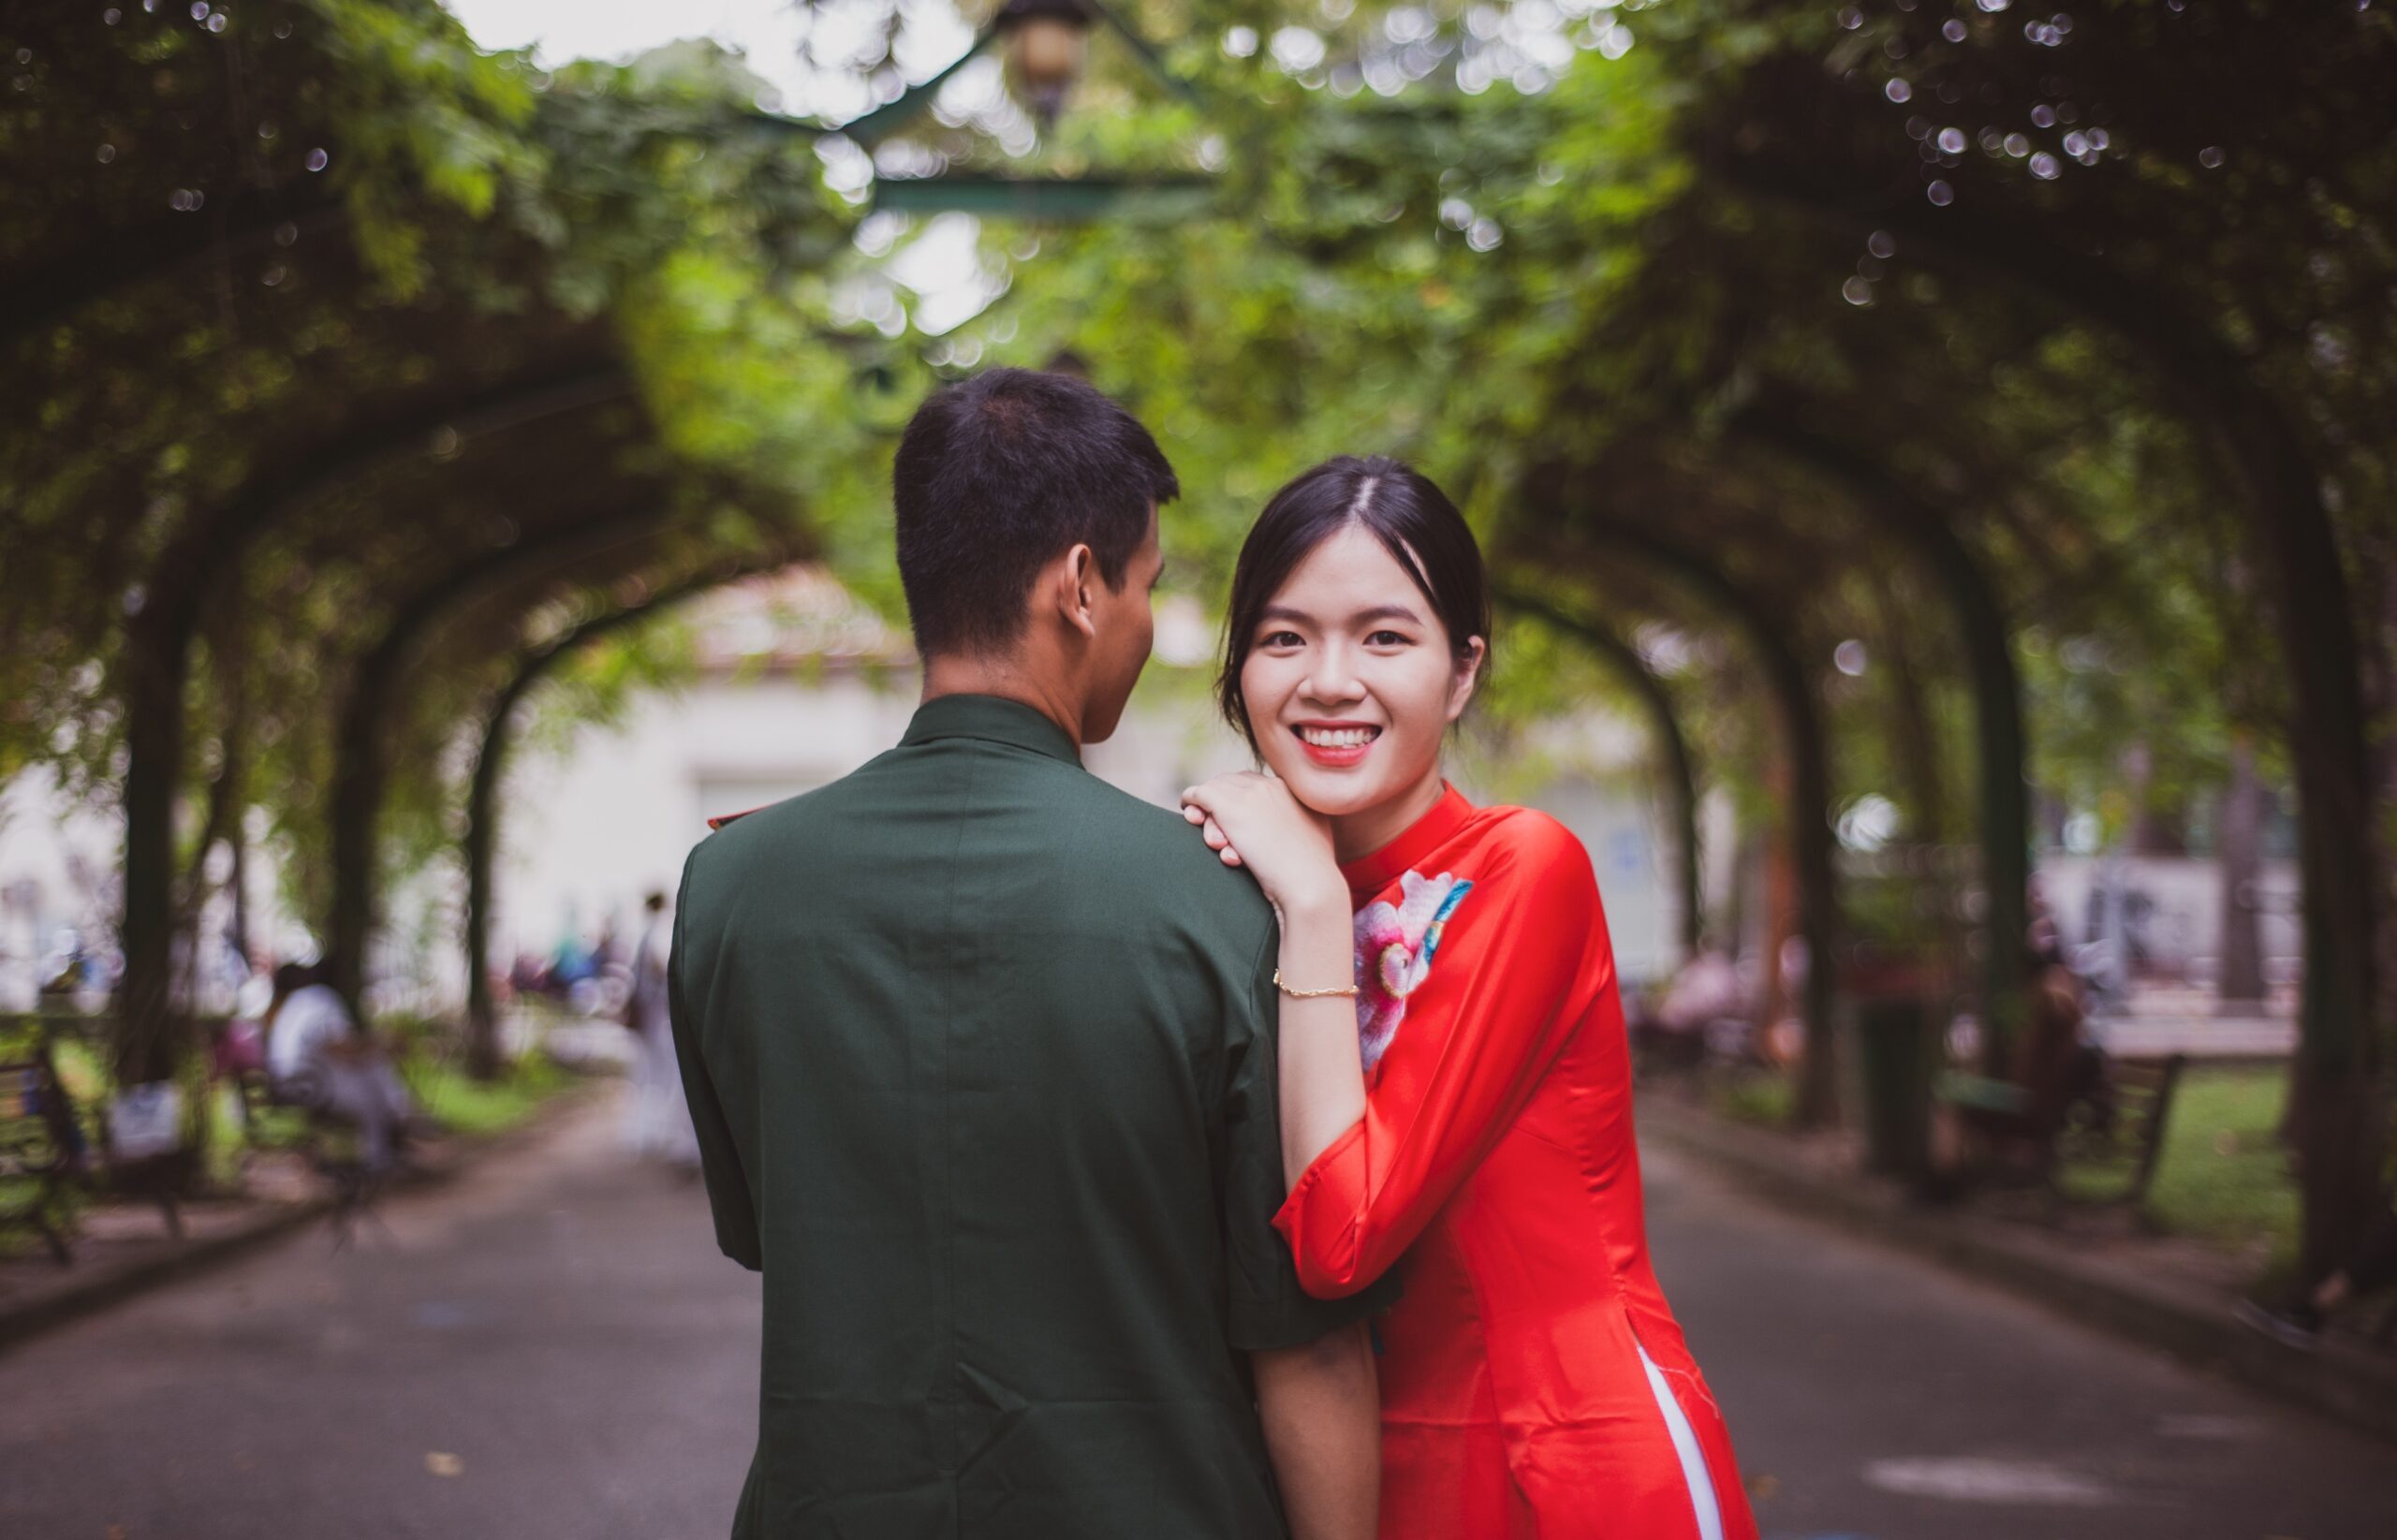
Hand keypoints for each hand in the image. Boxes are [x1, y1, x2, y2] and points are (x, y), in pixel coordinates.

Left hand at [1180, 772, 1343, 915]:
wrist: (1308, 884)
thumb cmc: (1312, 875)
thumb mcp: (1313, 838)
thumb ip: (1299, 826)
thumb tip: (1284, 832)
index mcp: (1294, 791)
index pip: (1258, 784)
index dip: (1241, 800)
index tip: (1235, 819)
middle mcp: (1272, 785)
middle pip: (1234, 784)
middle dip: (1221, 803)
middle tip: (1216, 829)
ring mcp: (1250, 794)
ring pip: (1216, 792)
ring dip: (1208, 813)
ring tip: (1210, 835)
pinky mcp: (1230, 807)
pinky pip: (1201, 794)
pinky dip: (1191, 800)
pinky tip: (1188, 809)